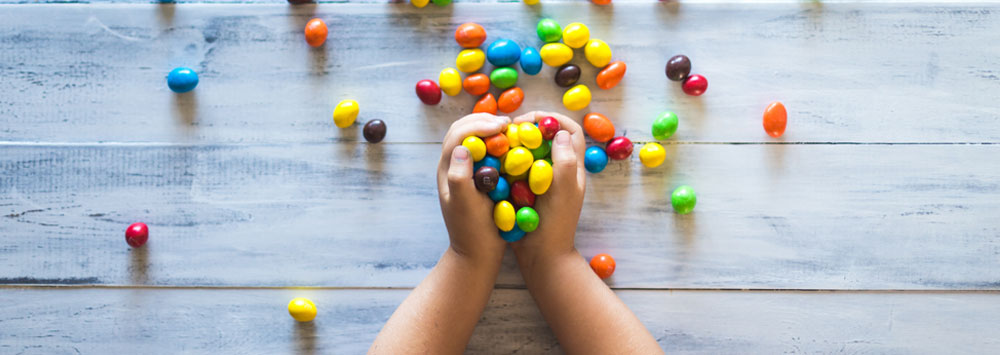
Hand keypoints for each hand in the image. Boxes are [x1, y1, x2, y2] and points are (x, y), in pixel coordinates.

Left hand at [437, 113, 511, 262]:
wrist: (476, 255)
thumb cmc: (472, 232)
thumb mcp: (466, 206)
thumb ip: (460, 178)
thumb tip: (463, 148)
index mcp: (447, 170)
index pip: (458, 135)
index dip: (479, 125)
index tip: (502, 125)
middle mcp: (453, 167)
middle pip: (462, 130)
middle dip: (483, 120)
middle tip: (507, 122)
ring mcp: (464, 171)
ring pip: (473, 138)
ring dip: (489, 128)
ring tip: (510, 129)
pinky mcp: (477, 178)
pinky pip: (485, 151)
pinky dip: (497, 142)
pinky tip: (513, 145)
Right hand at [509, 111, 586, 264]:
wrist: (542, 258)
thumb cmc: (556, 226)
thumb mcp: (564, 192)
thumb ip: (565, 162)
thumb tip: (560, 133)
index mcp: (573, 168)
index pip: (569, 130)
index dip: (551, 119)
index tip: (528, 119)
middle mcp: (559, 171)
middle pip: (548, 137)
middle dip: (529, 127)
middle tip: (508, 128)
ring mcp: (543, 181)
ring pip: (531, 151)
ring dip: (516, 143)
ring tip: (499, 142)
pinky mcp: (527, 191)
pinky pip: (518, 168)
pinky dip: (507, 161)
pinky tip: (493, 162)